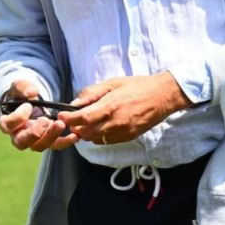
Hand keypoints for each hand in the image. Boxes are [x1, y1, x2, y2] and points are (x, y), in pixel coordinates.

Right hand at [0, 80, 78, 151]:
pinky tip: (74, 136)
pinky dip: (64, 142)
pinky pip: (54, 145)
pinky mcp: (47, 140)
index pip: (7, 126)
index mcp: (8, 122)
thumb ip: (22, 87)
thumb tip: (32, 92)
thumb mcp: (19, 87)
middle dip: (35, 133)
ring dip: (51, 136)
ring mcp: (33, 140)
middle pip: (22, 142)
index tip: (28, 106)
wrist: (29, 101)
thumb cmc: (20, 95)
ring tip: (61, 124)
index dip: (17, 118)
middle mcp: (18, 135)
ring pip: (39, 146)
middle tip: (46, 120)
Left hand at [58, 73, 190, 144]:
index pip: (83, 118)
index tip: (61, 116)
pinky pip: (107, 140)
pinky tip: (102, 125)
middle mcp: (115, 122)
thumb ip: (93, 93)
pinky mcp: (128, 137)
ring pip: (95, 139)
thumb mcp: (113, 83)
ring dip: (87, 132)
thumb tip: (76, 102)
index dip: (69, 119)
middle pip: (86, 133)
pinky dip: (99, 135)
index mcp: (110, 106)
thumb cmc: (137, 86)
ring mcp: (122, 132)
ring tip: (87, 122)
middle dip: (76, 127)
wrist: (162, 96)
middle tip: (73, 119)